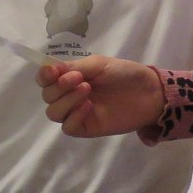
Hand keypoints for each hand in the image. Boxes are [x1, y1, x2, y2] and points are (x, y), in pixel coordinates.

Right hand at [36, 55, 164, 136]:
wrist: (149, 92)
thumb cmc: (124, 74)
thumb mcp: (98, 64)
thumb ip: (73, 66)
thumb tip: (50, 68)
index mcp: (70, 78)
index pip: (45, 80)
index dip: (44, 76)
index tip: (53, 71)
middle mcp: (69, 96)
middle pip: (47, 96)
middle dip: (59, 86)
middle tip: (80, 78)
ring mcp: (77, 113)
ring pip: (53, 113)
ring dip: (65, 100)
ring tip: (86, 89)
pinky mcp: (86, 128)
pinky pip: (68, 127)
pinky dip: (73, 116)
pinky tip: (88, 106)